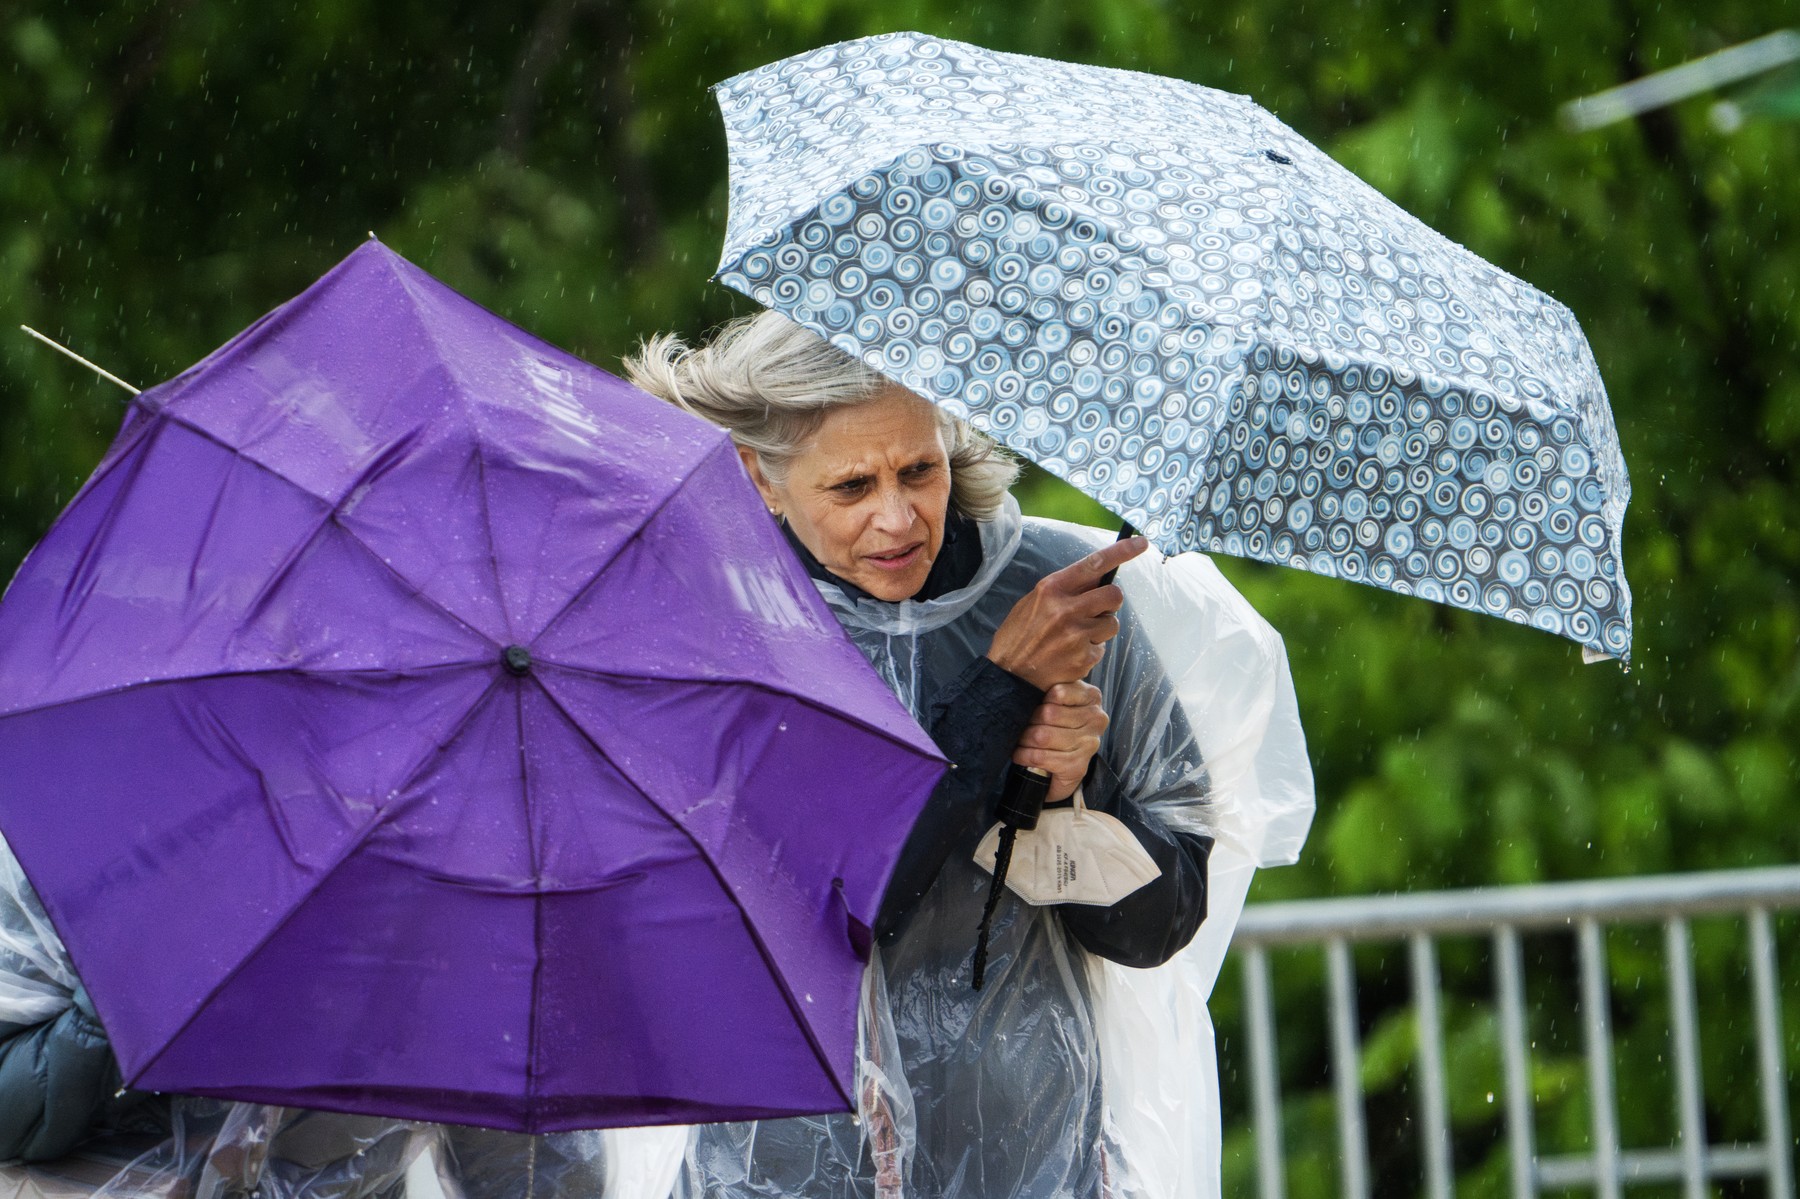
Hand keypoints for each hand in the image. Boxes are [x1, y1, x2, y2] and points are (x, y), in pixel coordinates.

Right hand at [985, 536, 1147, 690]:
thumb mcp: (1032, 603)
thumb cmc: (1019, 637)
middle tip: (1099, 611)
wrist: (1008, 677)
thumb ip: (1063, 590)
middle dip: (1111, 603)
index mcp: (1052, 589)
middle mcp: (1066, 608)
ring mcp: (1076, 634)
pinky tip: (1071, 656)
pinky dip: (1091, 652)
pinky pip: (1101, 649)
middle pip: (1113, 595)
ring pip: (1112, 624)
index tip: (1142, 542)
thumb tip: (1095, 579)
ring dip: (1101, 630)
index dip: (1122, 551)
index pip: (1094, 563)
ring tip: (1078, 637)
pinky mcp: (1083, 657)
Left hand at [1012, 682, 1108, 802]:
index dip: (1038, 699)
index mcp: (1092, 696)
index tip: (1029, 704)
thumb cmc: (1059, 722)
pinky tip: (1019, 754)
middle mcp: (1096, 719)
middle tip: (1018, 723)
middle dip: (1027, 720)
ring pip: (1042, 736)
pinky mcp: (1078, 766)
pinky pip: (1041, 757)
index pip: (1058, 692)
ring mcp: (1089, 744)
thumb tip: (1024, 685)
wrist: (1068, 763)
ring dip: (1023, 738)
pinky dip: (1024, 755)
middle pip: (1048, 714)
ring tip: (1018, 738)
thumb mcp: (1059, 699)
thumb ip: (1050, 686)